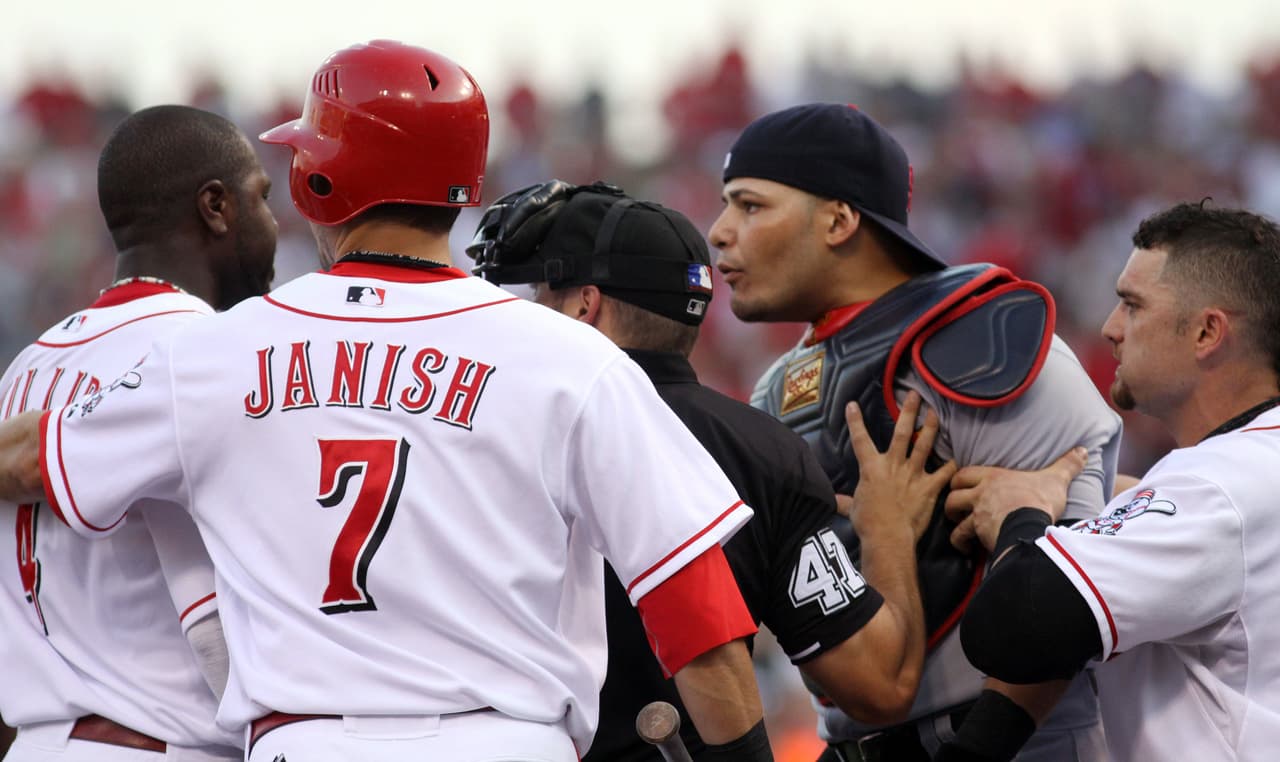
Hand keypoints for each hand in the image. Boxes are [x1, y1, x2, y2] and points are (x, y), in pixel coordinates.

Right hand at [842, 391, 956, 542]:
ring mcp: (913, 475)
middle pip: (902, 433)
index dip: (855, 421)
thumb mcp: (853, 509)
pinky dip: (950, 466)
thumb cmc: (868, 522)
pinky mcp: (929, 488)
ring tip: (935, 413)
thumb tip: (834, 501)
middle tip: (915, 395)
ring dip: (930, 427)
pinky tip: (955, 459)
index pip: (860, 440)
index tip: (852, 405)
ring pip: (924, 445)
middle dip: (908, 411)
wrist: (888, 536)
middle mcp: (893, 465)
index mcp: (871, 468)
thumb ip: (845, 502)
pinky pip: (943, 473)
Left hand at [944, 447, 1087, 552]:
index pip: (965, 473)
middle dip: (952, 501)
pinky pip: (960, 536)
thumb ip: (1067, 464)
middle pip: (953, 493)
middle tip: (958, 509)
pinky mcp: (978, 530)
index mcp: (994, 477)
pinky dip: (959, 542)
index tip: (961, 486)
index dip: (960, 480)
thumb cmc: (1042, 500)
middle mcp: (981, 492)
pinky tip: (965, 548)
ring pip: (952, 513)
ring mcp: (977, 511)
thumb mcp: (1056, 479)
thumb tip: (1084, 450)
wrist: (1033, 522)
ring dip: (953, 522)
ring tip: (960, 530)